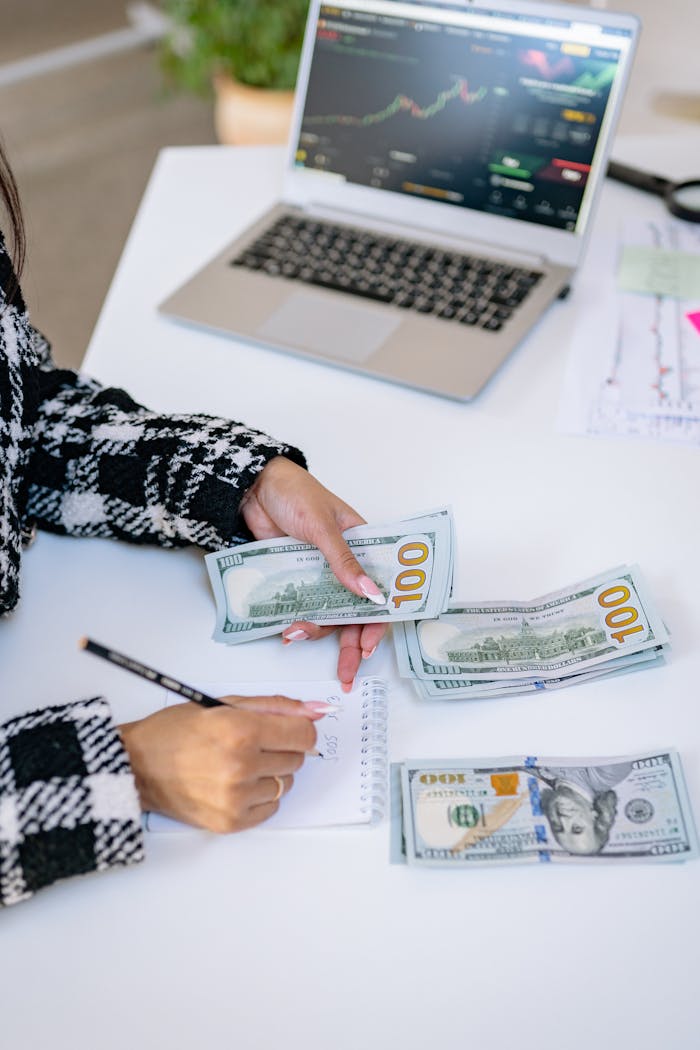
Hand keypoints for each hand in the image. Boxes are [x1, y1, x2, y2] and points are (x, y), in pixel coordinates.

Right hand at [119, 695, 322, 831]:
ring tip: (237, 764)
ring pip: (286, 784)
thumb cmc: (174, 732)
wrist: (136, 766)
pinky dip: (260, 796)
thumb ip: (274, 706)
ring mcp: (236, 797)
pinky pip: (271, 808)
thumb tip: (316, 711)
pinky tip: (235, 784)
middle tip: (249, 744)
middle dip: (280, 748)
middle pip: (296, 759)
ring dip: (269, 773)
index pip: (304, 735)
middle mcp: (241, 766)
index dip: (298, 730)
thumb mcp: (224, 705)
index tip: (286, 729)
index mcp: (241, 731)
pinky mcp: (231, 822)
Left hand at [241, 457, 386, 690]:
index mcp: (362, 544)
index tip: (370, 645)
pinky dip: (298, 619)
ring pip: (327, 613)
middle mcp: (344, 562)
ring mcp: (319, 572)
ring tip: (297, 633)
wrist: (253, 487)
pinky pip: (302, 605)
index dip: (378, 620)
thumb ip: (344, 562)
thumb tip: (370, 594)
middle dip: (353, 643)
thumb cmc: (294, 492)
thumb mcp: (322, 527)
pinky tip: (288, 628)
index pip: (380, 588)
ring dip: (317, 630)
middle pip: (355, 611)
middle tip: (348, 671)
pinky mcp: (295, 577)